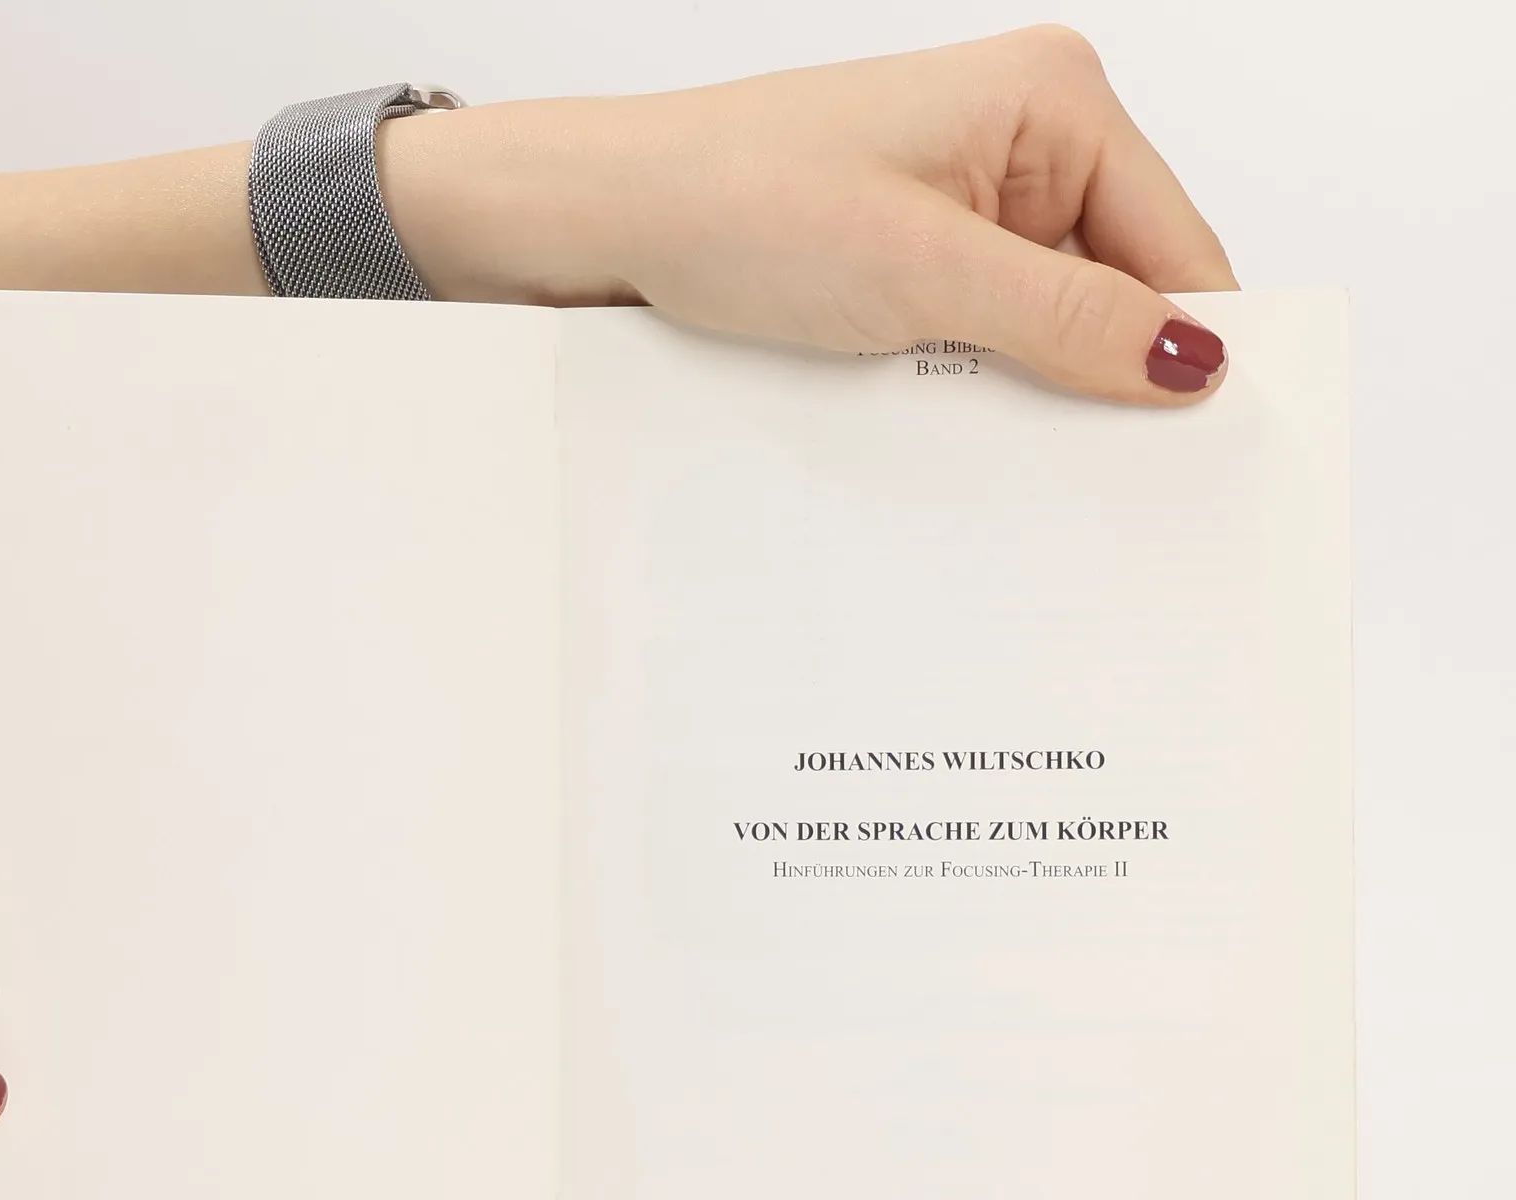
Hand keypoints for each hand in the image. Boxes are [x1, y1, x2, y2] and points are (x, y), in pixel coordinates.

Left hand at [385, 27, 1236, 403]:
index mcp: (1055, 100)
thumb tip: (1191, 362)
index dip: (1194, 352)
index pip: (1178, 246)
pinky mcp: (918, 251)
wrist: (610, 219)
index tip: (1201, 456)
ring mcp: (968, 198)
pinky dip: (979, 383)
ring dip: (1034, 389)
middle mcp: (1025, 139)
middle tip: (1105, 487)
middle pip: (1121, 286)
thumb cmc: (739, 202)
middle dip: (1108, 378)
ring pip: (1050, 320)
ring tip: (1012, 455)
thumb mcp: (923, 272)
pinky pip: (985, 331)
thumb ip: (1065, 319)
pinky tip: (956, 427)